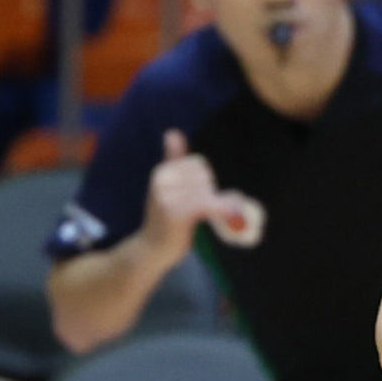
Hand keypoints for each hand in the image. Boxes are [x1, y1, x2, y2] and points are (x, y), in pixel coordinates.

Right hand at [146, 129, 266, 258]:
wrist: (153, 248)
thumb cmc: (165, 216)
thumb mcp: (167, 185)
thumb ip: (174, 159)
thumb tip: (172, 132)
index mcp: (162, 172)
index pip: (198, 165)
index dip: (203, 179)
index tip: (195, 194)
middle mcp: (162, 182)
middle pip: (204, 177)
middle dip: (208, 190)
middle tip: (198, 208)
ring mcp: (168, 198)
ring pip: (207, 191)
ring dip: (214, 203)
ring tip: (203, 214)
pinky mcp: (177, 214)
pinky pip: (206, 204)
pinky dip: (220, 209)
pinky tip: (229, 213)